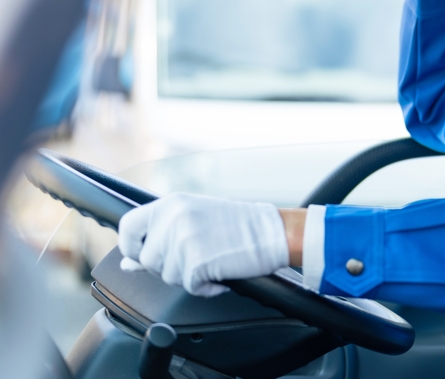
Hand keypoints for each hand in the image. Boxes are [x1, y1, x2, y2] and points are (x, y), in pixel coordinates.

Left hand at [117, 193, 289, 296]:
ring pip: (167, 276)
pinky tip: (219, 272)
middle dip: (169, 265)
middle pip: (148, 259)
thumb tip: (129, 262)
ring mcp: (183, 241)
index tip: (144, 254)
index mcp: (170, 203)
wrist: (271, 232)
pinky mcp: (195, 263)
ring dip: (189, 276)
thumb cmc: (239, 225)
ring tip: (212, 259)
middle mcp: (173, 219)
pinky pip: (189, 287)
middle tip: (198, 254)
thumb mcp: (194, 219)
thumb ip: (159, 237)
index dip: (131, 247)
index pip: (127, 226)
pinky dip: (205, 287)